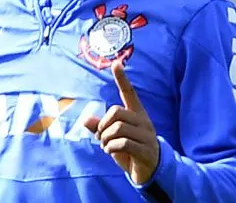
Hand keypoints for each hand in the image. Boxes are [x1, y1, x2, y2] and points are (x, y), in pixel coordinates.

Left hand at [84, 60, 159, 184]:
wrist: (150, 172)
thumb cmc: (130, 151)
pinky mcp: (146, 150)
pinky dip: (111, 147)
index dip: (122, 79)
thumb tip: (86, 119)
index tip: (116, 63)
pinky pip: (123, 142)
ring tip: (106, 146)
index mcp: (136, 115)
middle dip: (102, 125)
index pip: (129, 93)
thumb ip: (100, 128)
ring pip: (117, 127)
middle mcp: (143, 121)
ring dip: (105, 138)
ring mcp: (146, 136)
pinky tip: (111, 152)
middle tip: (100, 137)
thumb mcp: (113, 138)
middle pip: (116, 112)